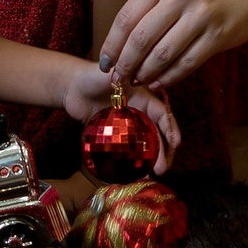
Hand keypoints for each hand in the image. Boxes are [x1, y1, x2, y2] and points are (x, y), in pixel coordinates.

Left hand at [59, 61, 181, 175]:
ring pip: (143, 145)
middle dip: (162, 152)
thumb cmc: (92, 75)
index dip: (170, 128)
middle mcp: (139, 113)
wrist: (71, 87)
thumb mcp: (112, 71)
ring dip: (149, 161)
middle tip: (162, 169)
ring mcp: (127, 126)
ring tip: (150, 177)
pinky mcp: (114, 136)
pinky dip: (131, 162)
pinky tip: (133, 174)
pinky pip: (126, 151)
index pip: (162, 113)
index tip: (176, 143)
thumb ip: (124, 74)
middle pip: (155, 134)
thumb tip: (136, 77)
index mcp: (144, 97)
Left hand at [99, 0, 247, 92]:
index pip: (126, 17)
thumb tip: (121, 44)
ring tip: (139, 81)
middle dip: (126, 64)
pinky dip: (169, 77)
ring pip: (162, 54)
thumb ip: (151, 8)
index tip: (106, 62)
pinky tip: (160, 82)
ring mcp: (200, 16)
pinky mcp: (217, 36)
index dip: (112, 44)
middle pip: (140, 39)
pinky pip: (186, 63)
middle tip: (119, 79)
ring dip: (146, 73)